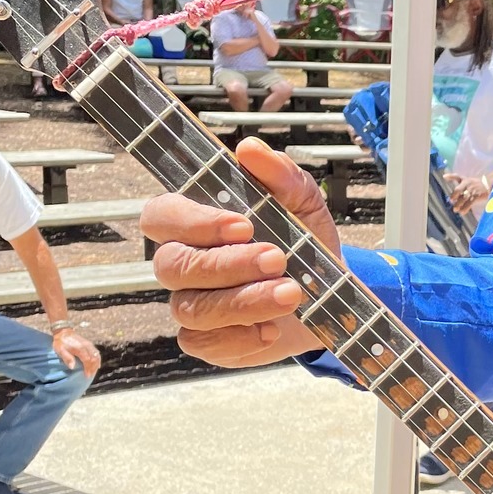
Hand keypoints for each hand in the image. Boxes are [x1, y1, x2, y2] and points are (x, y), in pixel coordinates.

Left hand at [53, 328, 101, 378]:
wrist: (63, 332)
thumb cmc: (61, 342)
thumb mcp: (60, 350)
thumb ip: (67, 358)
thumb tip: (72, 367)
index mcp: (80, 349)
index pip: (87, 360)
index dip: (88, 368)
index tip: (87, 375)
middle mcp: (87, 346)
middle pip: (94, 358)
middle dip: (93, 368)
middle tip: (90, 375)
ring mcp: (89, 344)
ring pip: (97, 355)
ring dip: (96, 364)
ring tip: (93, 371)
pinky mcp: (89, 344)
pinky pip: (96, 352)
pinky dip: (98, 359)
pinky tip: (97, 364)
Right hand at [140, 137, 336, 366]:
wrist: (331, 293)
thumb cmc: (303, 240)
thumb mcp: (302, 203)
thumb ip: (280, 176)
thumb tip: (249, 150)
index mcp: (194, 222)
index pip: (161, 216)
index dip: (193, 222)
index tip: (243, 225)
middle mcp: (183, 263)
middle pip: (174, 265)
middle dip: (227, 264)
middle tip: (277, 258)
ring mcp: (192, 304)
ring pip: (191, 308)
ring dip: (243, 301)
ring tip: (291, 293)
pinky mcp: (208, 339)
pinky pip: (203, 343)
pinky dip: (239, 338)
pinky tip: (271, 329)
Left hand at [445, 173, 488, 215]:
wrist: (488, 184)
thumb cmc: (474, 183)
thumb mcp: (465, 179)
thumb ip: (454, 178)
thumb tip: (444, 177)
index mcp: (465, 180)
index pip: (457, 177)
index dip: (451, 178)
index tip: (447, 185)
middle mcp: (468, 184)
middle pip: (459, 189)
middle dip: (454, 196)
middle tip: (452, 201)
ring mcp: (473, 190)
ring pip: (464, 197)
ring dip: (459, 204)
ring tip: (455, 210)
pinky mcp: (477, 196)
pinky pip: (470, 203)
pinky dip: (465, 208)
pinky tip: (462, 212)